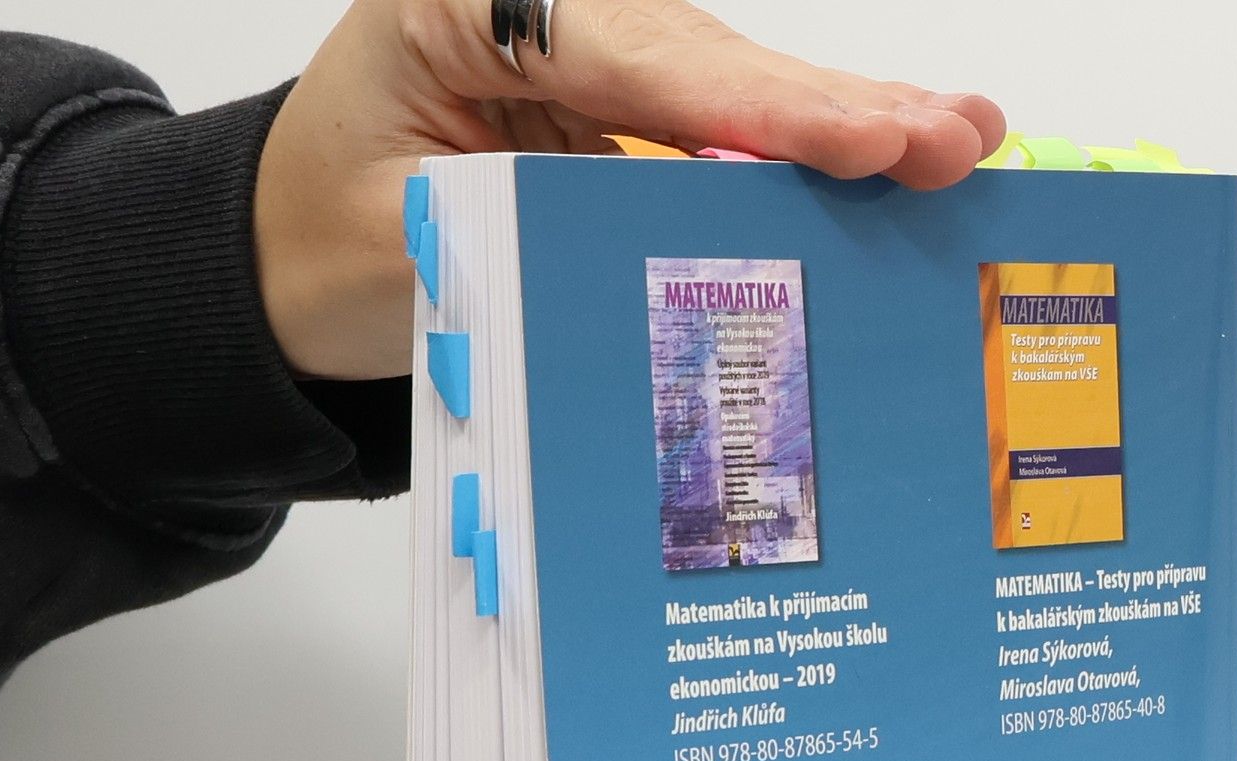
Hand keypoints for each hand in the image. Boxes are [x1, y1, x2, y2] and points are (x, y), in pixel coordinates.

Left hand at [255, 0, 1004, 380]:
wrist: (279, 260)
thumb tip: (698, 230)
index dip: (757, 109)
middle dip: (835, 111)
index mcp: (471, 1)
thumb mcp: (423, 236)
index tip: (857, 142)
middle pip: (709, 62)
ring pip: (732, 92)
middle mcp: (545, 8)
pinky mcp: (616, 114)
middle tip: (953, 139)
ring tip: (956, 142)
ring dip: (845, 128)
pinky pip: (721, 134)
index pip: (637, 57)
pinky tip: (890, 160)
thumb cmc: (322, 239)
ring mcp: (590, 57)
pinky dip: (801, 158)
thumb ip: (550, 220)